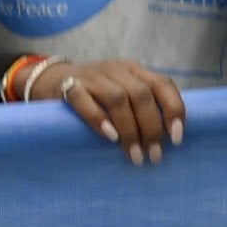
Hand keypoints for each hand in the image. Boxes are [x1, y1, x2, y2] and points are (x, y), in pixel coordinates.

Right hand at [22, 54, 184, 166]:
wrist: (49, 79)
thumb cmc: (95, 94)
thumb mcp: (123, 91)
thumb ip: (143, 105)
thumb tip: (170, 139)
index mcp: (134, 70)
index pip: (163, 84)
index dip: (174, 110)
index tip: (176, 139)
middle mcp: (116, 69)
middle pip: (141, 95)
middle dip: (151, 128)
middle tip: (154, 156)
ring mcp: (92, 77)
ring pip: (117, 99)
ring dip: (129, 130)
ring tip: (134, 156)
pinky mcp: (69, 86)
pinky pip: (84, 100)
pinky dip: (99, 119)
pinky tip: (109, 138)